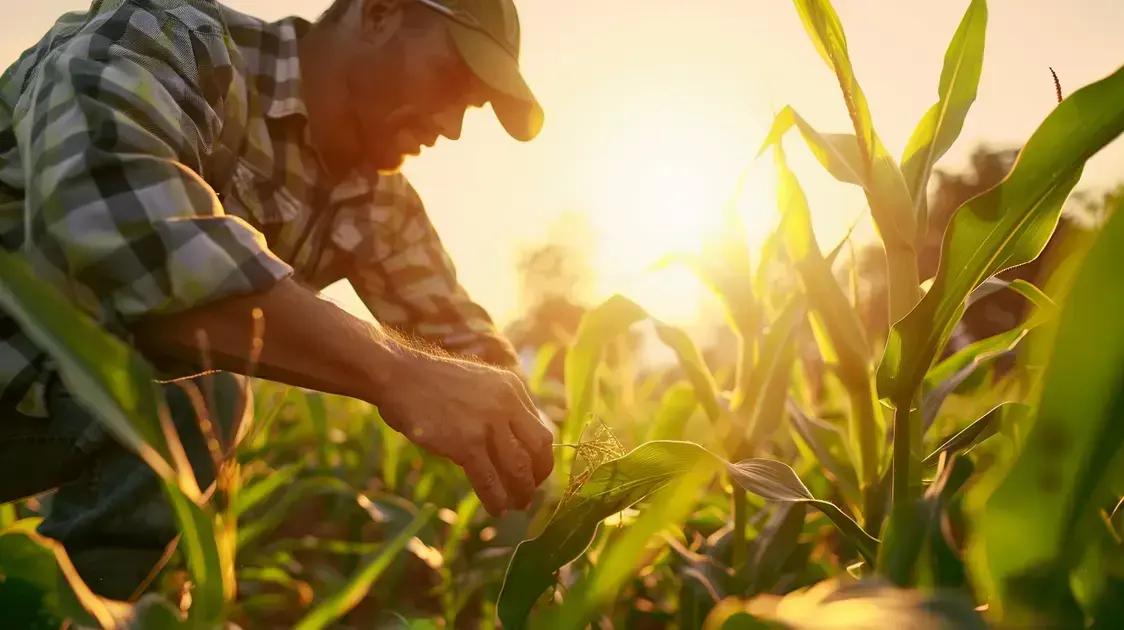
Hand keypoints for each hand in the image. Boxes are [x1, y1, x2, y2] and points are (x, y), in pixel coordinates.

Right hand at [374, 352, 554, 515]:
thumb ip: (499, 406)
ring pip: (518, 468)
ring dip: (521, 492)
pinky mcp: (466, 443)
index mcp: (512, 388)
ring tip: (517, 505)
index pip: (540, 430)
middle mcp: (507, 404)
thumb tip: (512, 441)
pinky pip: (489, 480)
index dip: (541, 458)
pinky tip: (496, 509)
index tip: (535, 473)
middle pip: (538, 449)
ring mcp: (487, 424)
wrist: (400, 376)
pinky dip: (496, 499)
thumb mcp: (479, 383)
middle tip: (529, 493)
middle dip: (538, 476)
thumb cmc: (433, 382)